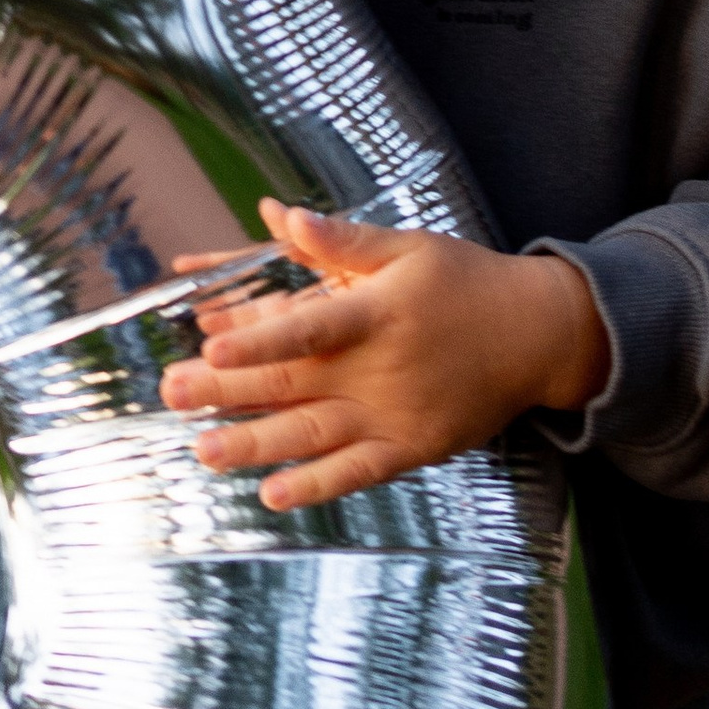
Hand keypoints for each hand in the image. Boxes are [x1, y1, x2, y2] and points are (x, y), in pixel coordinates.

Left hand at [157, 201, 611, 510]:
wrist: (537, 335)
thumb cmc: (464, 282)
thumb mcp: (407, 248)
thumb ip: (342, 241)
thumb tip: (280, 214)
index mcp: (378, 311)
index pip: (309, 327)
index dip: (259, 338)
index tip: (211, 346)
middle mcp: (382, 368)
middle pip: (294, 383)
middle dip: (228, 391)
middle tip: (171, 394)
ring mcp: (397, 414)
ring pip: (315, 434)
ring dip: (257, 445)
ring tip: (204, 451)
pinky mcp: (413, 447)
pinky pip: (358, 472)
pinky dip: (317, 486)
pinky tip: (273, 494)